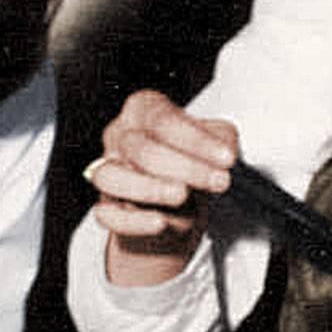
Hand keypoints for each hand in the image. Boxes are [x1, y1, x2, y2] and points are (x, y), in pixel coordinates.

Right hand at [81, 90, 236, 282]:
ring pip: (112, 177)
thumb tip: (222, 150)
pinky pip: (108, 214)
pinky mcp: (104, 206)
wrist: (176, 206)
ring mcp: (106, 171)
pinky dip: (134, 220)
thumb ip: (221, 140)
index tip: (227, 159)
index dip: (196, 140)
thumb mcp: (215, 142)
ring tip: (182, 196)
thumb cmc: (191, 162)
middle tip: (218, 181)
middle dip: (184, 167)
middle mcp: (118, 136)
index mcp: (142, 109)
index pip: (163, 120)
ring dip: (150, 188)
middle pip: (141, 149)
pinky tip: (160, 222)